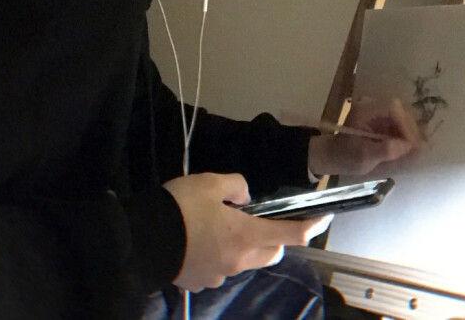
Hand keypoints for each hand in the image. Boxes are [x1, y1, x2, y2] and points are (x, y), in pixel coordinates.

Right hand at [163, 172, 332, 292]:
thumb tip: (245, 199)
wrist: (142, 239)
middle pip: (272, 253)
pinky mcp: (201, 282)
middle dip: (275, 237)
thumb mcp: (212, 183)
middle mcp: (238, 261)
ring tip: (223, 224)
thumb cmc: (181, 207)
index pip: (290, 235)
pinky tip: (203, 239)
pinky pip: (223, 268)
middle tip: (260, 217)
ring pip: (247, 262)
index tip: (322, 218)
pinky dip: (223, 254)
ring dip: (247, 246)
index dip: (310, 226)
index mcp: (245, 236)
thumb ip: (237, 186)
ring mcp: (219, 275)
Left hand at [308, 97, 422, 176]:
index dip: (405, 125)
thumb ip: (385, 150)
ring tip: (416, 150)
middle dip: (410, 129)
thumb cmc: (346, 157)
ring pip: (402, 118)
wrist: (335, 157)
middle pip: (400, 112)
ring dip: (410, 133)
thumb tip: (407, 146)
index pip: (392, 109)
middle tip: (418, 148)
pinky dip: (405, 136)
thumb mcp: (364, 157)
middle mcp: (373, 107)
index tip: (411, 144)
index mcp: (365, 111)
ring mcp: (378, 114)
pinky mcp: (382, 122)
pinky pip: (399, 125)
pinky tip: (409, 149)